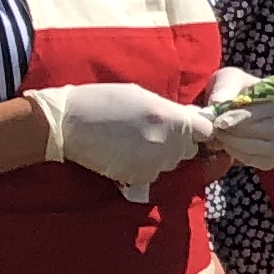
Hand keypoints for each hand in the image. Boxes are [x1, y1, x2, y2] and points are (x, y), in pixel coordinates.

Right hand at [35, 82, 211, 196]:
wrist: (66, 123)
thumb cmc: (103, 101)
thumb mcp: (142, 96)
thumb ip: (170, 109)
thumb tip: (190, 117)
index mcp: (171, 118)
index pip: (206, 131)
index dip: (198, 129)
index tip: (187, 127)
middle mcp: (168, 143)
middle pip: (190, 149)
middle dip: (179, 142)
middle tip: (154, 132)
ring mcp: (154, 163)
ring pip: (171, 163)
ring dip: (162, 155)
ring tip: (135, 142)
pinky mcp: (138, 177)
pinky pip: (152, 173)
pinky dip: (144, 166)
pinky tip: (125, 154)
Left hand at [200, 66, 273, 172]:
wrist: (234, 107)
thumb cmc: (234, 90)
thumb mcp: (228, 79)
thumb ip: (224, 88)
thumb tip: (217, 104)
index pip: (264, 111)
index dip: (240, 117)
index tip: (220, 121)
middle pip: (264, 132)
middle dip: (234, 132)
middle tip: (214, 128)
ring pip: (262, 149)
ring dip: (234, 144)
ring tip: (219, 135)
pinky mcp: (273, 157)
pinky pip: (259, 161)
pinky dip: (240, 155)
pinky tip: (230, 145)